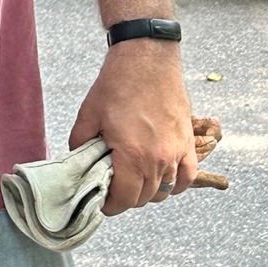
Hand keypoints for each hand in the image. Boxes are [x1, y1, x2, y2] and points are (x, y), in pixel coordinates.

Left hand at [69, 41, 196, 213]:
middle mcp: (157, 159)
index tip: (102, 203)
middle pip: (143, 198)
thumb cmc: (117, 85)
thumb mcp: (87, 116)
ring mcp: (176, 152)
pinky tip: (162, 178)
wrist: (147, 59)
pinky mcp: (187, 142)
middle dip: (126, 199)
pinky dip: (176, 184)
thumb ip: (81, 147)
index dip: (110, 207)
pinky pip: (187, 178)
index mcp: (131, 155)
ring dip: (148, 192)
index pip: (123, 200)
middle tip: (113, 190)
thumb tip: (79, 166)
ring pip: (164, 191)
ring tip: (134, 182)